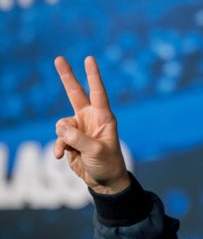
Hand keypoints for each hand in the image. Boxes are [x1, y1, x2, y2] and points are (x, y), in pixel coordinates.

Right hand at [53, 56, 130, 193]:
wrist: (104, 180)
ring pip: (61, 123)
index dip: (93, 76)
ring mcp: (79, 128)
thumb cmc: (108, 163)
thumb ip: (78, 138)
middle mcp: (90, 119)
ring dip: (63, 137)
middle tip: (59, 58)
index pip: (98, 92)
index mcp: (104, 118)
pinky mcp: (70, 139)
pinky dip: (58, 147)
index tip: (89, 59)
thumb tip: (60, 128)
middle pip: (75, 93)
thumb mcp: (96, 151)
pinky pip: (58, 138)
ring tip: (72, 149)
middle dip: (67, 77)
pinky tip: (61, 156)